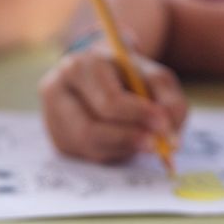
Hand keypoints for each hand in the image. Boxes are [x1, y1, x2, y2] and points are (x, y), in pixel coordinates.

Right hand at [39, 43, 186, 163]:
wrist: (100, 74)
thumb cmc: (129, 74)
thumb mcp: (153, 76)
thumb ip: (169, 101)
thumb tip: (170, 137)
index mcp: (79, 67)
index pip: (107, 100)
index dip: (138, 115)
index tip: (163, 124)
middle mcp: (57, 92)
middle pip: (89, 131)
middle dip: (128, 139)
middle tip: (157, 145)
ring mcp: (53, 120)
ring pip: (90, 148)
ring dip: (124, 149)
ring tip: (147, 142)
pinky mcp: (59, 141)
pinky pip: (90, 157)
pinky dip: (115, 153)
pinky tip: (126, 141)